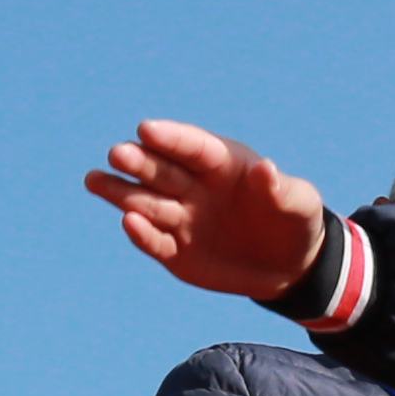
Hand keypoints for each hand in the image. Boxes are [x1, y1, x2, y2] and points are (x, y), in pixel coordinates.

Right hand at [85, 120, 334, 302]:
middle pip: (161, 171)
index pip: (191, 147)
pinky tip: (128, 222)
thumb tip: (265, 169)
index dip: (170, 138)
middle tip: (117, 154)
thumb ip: (281, 188)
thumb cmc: (295, 220)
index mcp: (221, 164)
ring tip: (95, 180)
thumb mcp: (300, 203)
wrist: (291, 265)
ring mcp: (182, 218)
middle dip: (139, 162)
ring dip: (121, 192)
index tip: (146, 129)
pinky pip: (156, 242)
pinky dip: (142, 234)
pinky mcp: (177, 252)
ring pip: (147, 202)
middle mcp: (194, 187)